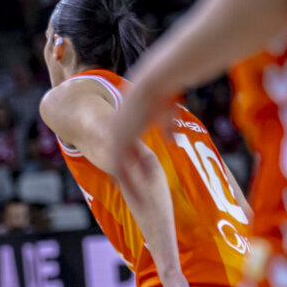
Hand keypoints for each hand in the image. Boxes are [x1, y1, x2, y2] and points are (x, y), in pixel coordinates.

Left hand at [110, 79, 175, 196]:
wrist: (151, 86)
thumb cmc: (161, 95)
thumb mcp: (165, 115)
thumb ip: (167, 129)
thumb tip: (170, 141)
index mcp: (124, 126)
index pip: (122, 151)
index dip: (126, 165)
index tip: (127, 178)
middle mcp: (117, 134)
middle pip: (117, 162)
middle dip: (121, 178)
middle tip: (125, 193)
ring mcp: (117, 139)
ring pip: (118, 169)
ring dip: (126, 185)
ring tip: (133, 200)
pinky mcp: (121, 142)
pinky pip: (122, 167)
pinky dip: (129, 181)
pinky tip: (134, 194)